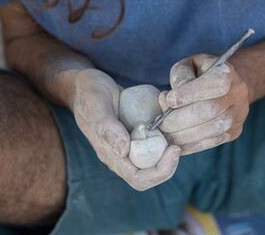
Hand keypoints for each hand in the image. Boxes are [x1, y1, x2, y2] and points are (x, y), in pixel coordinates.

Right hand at [68, 69, 179, 190]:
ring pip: (154, 160)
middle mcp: (121, 155)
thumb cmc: (88, 94)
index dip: (159, 172)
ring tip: (177, 132)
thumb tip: (122, 150)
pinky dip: (165, 136)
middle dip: (168, 165)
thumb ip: (106, 127)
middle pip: (150, 174)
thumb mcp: (95, 106)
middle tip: (178, 145)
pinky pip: (154, 143)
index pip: (138, 179)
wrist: (86, 85)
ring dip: (168, 152)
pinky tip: (170, 121)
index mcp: (110, 155)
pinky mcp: (135, 134)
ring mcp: (129, 145)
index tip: (173, 150)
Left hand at [158, 54, 248, 154]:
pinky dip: (190, 145)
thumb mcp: (187, 66)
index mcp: (227, 72)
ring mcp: (238, 115)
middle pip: (210, 110)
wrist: (224, 86)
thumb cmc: (199, 74)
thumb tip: (172, 99)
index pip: (214, 84)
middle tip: (160, 123)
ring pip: (212, 129)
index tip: (169, 99)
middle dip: (181, 119)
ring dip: (184, 135)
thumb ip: (180, 76)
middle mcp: (237, 94)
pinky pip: (212, 142)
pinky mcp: (233, 132)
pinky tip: (174, 144)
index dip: (190, 93)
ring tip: (164, 134)